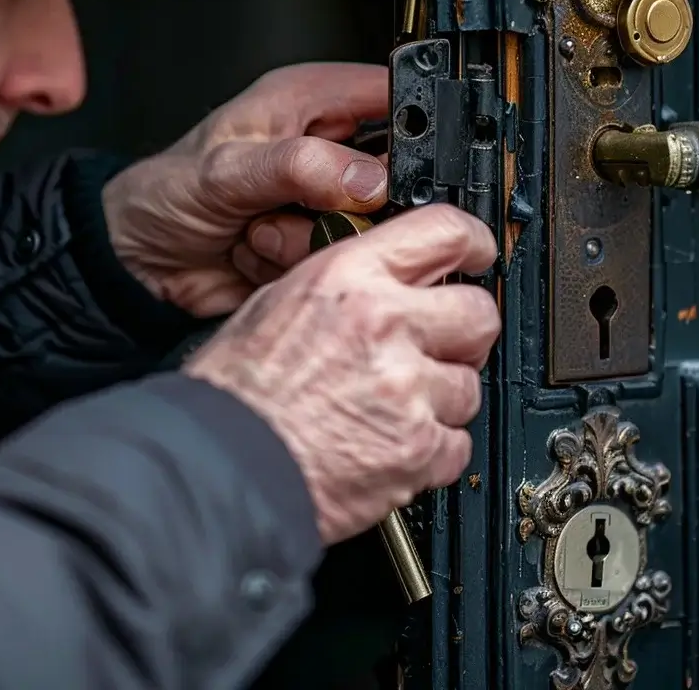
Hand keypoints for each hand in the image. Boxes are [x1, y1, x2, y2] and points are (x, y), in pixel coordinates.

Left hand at [103, 63, 389, 315]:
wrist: (139, 259)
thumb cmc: (166, 192)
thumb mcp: (226, 169)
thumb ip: (300, 167)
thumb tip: (369, 180)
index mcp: (311, 100)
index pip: (392, 93)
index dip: (411, 127)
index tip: (387, 170)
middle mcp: (325, 147)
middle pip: (395, 174)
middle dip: (346, 205)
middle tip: (300, 207)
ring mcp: (323, 200)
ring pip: (368, 229)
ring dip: (305, 241)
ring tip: (258, 229)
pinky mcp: (316, 244)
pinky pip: (338, 262)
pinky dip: (291, 265)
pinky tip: (255, 250)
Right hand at [184, 203, 500, 544]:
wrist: (219, 466)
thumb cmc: (234, 392)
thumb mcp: (278, 302)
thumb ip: (345, 282)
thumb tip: (385, 277)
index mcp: (349, 277)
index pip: (446, 231)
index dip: (473, 243)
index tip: (477, 255)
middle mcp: (385, 323)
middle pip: (478, 312)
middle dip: (463, 330)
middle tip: (437, 345)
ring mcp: (407, 388)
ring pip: (470, 384)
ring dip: (441, 397)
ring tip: (393, 407)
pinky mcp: (418, 449)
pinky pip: (458, 442)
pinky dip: (432, 449)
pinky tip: (392, 444)